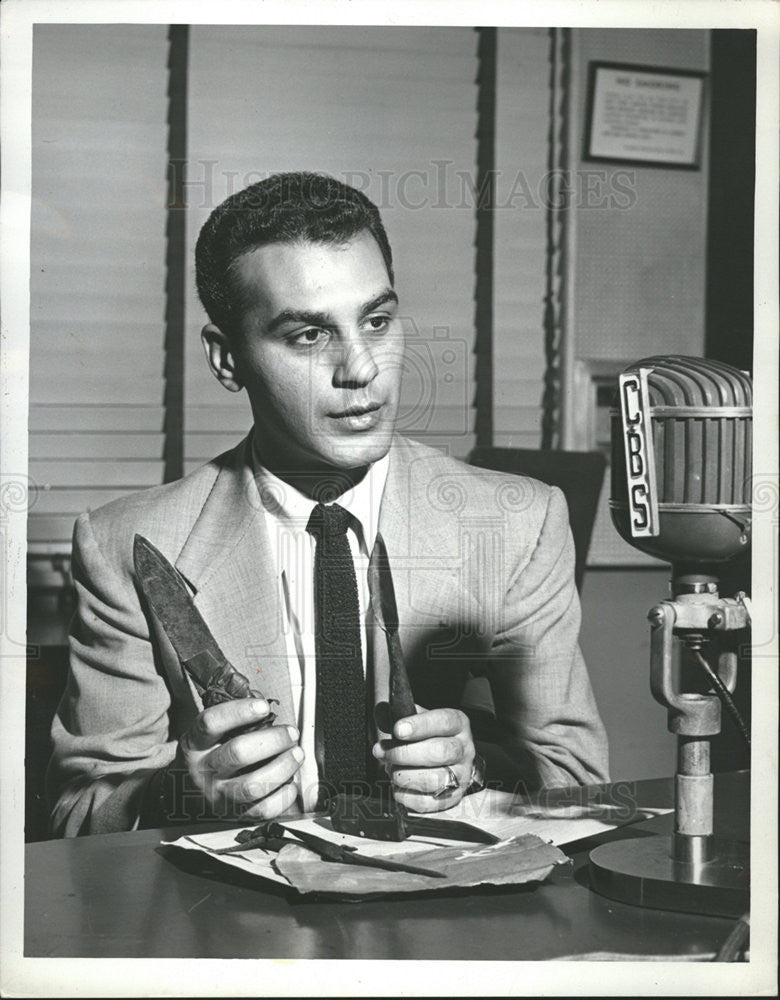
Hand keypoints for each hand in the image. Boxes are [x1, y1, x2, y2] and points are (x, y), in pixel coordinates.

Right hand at [178, 698, 302, 819]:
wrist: (189, 793)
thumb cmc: (211, 753)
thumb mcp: (210, 733)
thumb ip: (235, 716)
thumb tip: (265, 703)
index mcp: (195, 744)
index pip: (211, 723)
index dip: (239, 712)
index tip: (264, 706)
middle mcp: (204, 771)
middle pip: (238, 753)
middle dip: (273, 740)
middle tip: (291, 732)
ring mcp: (218, 796)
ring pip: (253, 786)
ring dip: (283, 767)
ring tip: (297, 753)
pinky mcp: (235, 815)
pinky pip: (263, 810)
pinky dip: (283, 796)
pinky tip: (290, 782)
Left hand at [372, 706, 474, 812]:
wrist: (444, 763)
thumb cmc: (426, 738)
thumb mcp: (416, 719)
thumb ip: (397, 714)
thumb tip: (382, 711)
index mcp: (458, 724)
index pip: (444, 721)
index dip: (420, 725)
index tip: (397, 729)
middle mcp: (463, 749)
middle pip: (439, 752)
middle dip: (404, 753)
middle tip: (383, 752)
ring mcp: (460, 776)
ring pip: (434, 779)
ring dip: (404, 775)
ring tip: (391, 769)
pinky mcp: (451, 799)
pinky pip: (427, 803)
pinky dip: (406, 795)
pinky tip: (398, 785)